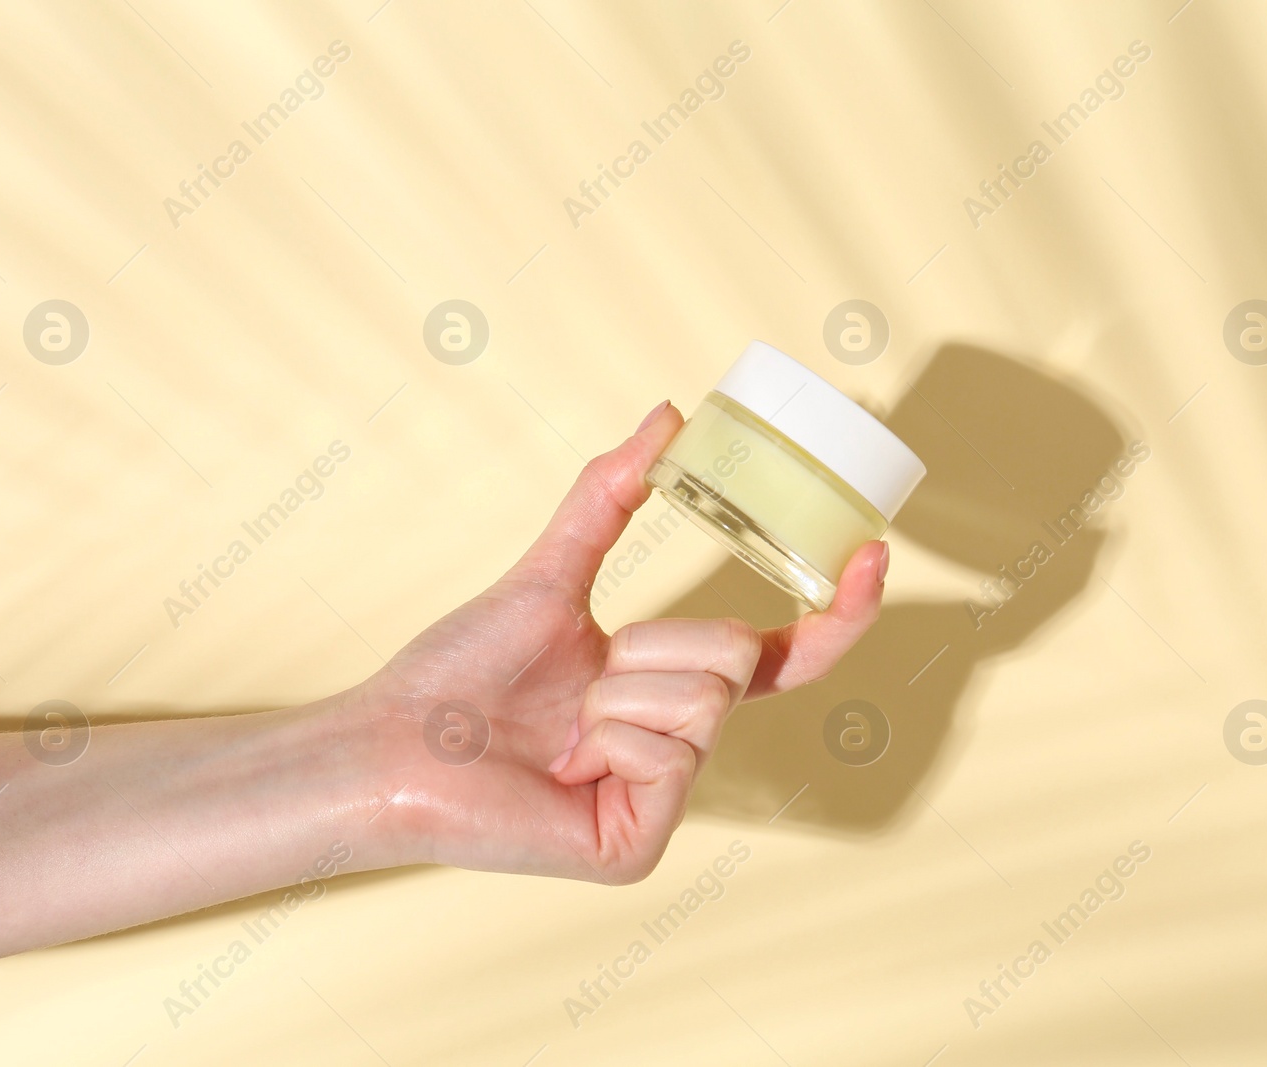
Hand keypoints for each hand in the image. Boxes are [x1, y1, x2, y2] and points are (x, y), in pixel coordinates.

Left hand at [359, 401, 889, 883]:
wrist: (394, 739)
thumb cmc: (460, 669)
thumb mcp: (551, 571)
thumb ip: (610, 497)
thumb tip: (668, 415)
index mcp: (668, 692)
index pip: (781, 656)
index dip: (835, 613)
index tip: (872, 554)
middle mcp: (678, 750)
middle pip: (737, 656)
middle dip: (651, 645)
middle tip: (586, 676)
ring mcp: (662, 803)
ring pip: (705, 701)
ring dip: (618, 691)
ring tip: (562, 724)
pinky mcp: (637, 846)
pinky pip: (671, 756)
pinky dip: (607, 738)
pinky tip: (563, 764)